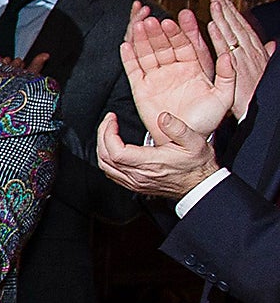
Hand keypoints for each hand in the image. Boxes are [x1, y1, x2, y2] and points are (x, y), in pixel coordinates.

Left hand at [96, 109, 218, 199]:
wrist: (200, 185)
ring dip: (102, 147)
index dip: (108, 133)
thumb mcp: (194, 142)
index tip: (112, 119)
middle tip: (108, 121)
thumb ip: (178, 128)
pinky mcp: (134, 185)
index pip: (115, 151)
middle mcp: (138, 175)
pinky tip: (112, 148)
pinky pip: (111, 173)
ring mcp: (134, 182)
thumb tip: (162, 117)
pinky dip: (107, 159)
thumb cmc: (197, 165)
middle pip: (105, 157)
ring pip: (105, 167)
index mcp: (149, 163)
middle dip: (102, 136)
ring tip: (107, 131)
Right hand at [121, 13, 232, 138]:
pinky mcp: (141, 89)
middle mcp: (173, 69)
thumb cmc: (205, 121)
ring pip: (147, 53)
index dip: (181, 31)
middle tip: (155, 20)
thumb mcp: (224, 97)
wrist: (183, 141)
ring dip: (143, 39)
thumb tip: (228, 55)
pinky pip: (133, 70)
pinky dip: (128, 57)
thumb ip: (227, 75)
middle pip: (164, 45)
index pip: (186, 44)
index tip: (177, 19)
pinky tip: (126, 44)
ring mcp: (156, 78)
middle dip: (159, 32)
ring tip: (140, 25)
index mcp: (193, 68)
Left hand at [206, 0, 272, 120]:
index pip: (240, 29)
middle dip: (226, 10)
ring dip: (222, 17)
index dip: (232, 14)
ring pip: (230, 34)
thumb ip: (264, 56)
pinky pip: (225, 51)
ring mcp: (242, 60)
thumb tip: (273, 44)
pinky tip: (211, 25)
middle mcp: (248, 54)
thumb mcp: (260, 73)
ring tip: (214, 3)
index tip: (223, 1)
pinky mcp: (235, 70)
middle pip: (234, 28)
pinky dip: (219, 37)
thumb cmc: (255, 96)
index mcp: (252, 53)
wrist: (256, 115)